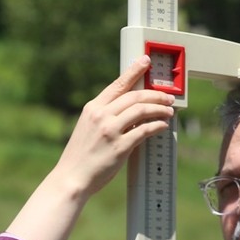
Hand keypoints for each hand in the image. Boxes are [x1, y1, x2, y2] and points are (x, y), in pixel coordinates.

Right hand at [53, 56, 175, 197]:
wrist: (72, 177)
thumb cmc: (80, 156)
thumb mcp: (88, 128)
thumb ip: (105, 116)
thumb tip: (130, 110)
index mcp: (93, 108)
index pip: (117, 85)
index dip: (134, 71)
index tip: (145, 62)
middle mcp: (101, 116)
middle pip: (134, 96)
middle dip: (155, 95)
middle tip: (167, 98)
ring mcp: (110, 130)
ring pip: (141, 110)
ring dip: (159, 109)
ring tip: (168, 112)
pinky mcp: (119, 147)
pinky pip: (144, 131)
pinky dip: (156, 126)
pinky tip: (162, 126)